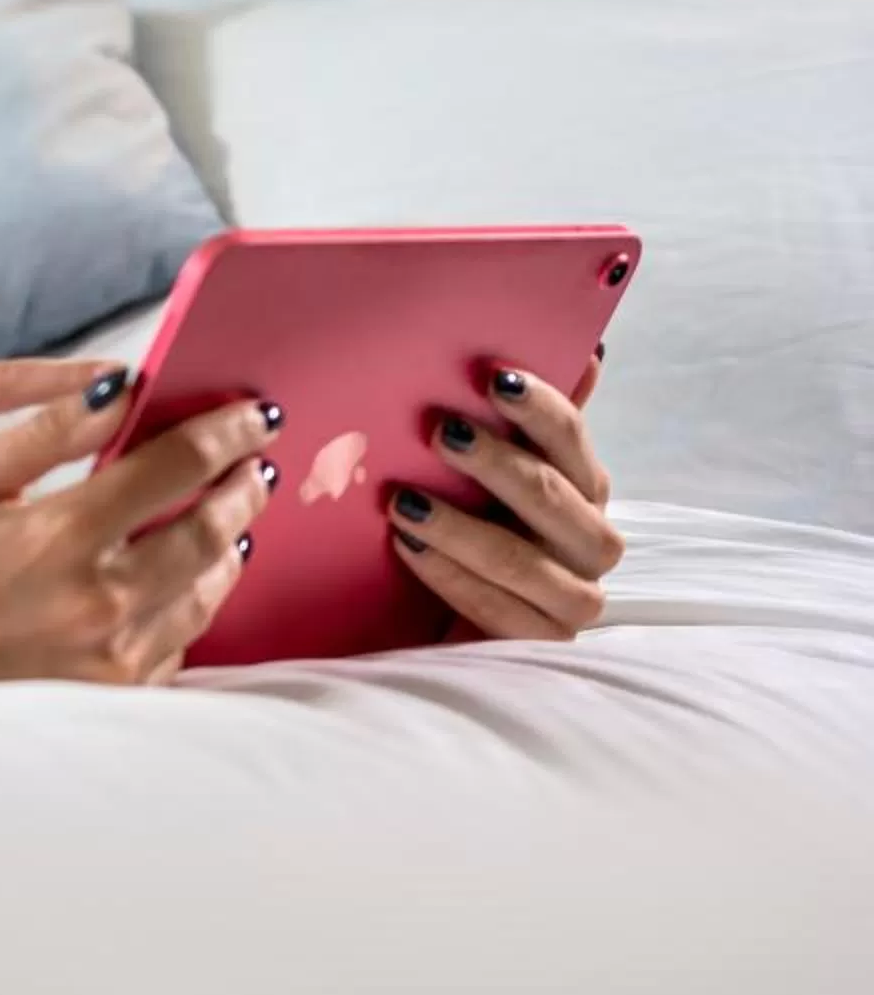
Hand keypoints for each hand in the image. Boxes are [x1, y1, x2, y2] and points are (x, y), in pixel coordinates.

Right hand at [0, 372, 281, 686]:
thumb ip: (46, 433)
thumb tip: (120, 388)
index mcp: (62, 534)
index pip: (176, 466)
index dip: (224, 434)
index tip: (253, 418)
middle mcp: (101, 598)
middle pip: (210, 530)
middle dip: (244, 489)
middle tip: (259, 466)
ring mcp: (114, 654)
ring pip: (207, 589)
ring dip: (228, 546)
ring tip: (231, 519)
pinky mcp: (117, 694)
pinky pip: (182, 641)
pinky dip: (194, 603)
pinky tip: (186, 580)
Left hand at [387, 347, 622, 641]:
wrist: (467, 623)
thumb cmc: (484, 529)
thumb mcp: (497, 474)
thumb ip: (535, 421)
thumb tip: (589, 351)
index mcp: (586, 487)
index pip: (571, 438)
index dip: (538, 406)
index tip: (492, 377)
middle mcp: (591, 541)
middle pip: (550, 494)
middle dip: (494, 462)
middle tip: (439, 431)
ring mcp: (574, 597)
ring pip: (520, 558)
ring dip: (459, 528)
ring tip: (402, 501)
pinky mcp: (542, 642)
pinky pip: (495, 610)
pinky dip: (448, 574)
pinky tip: (409, 546)